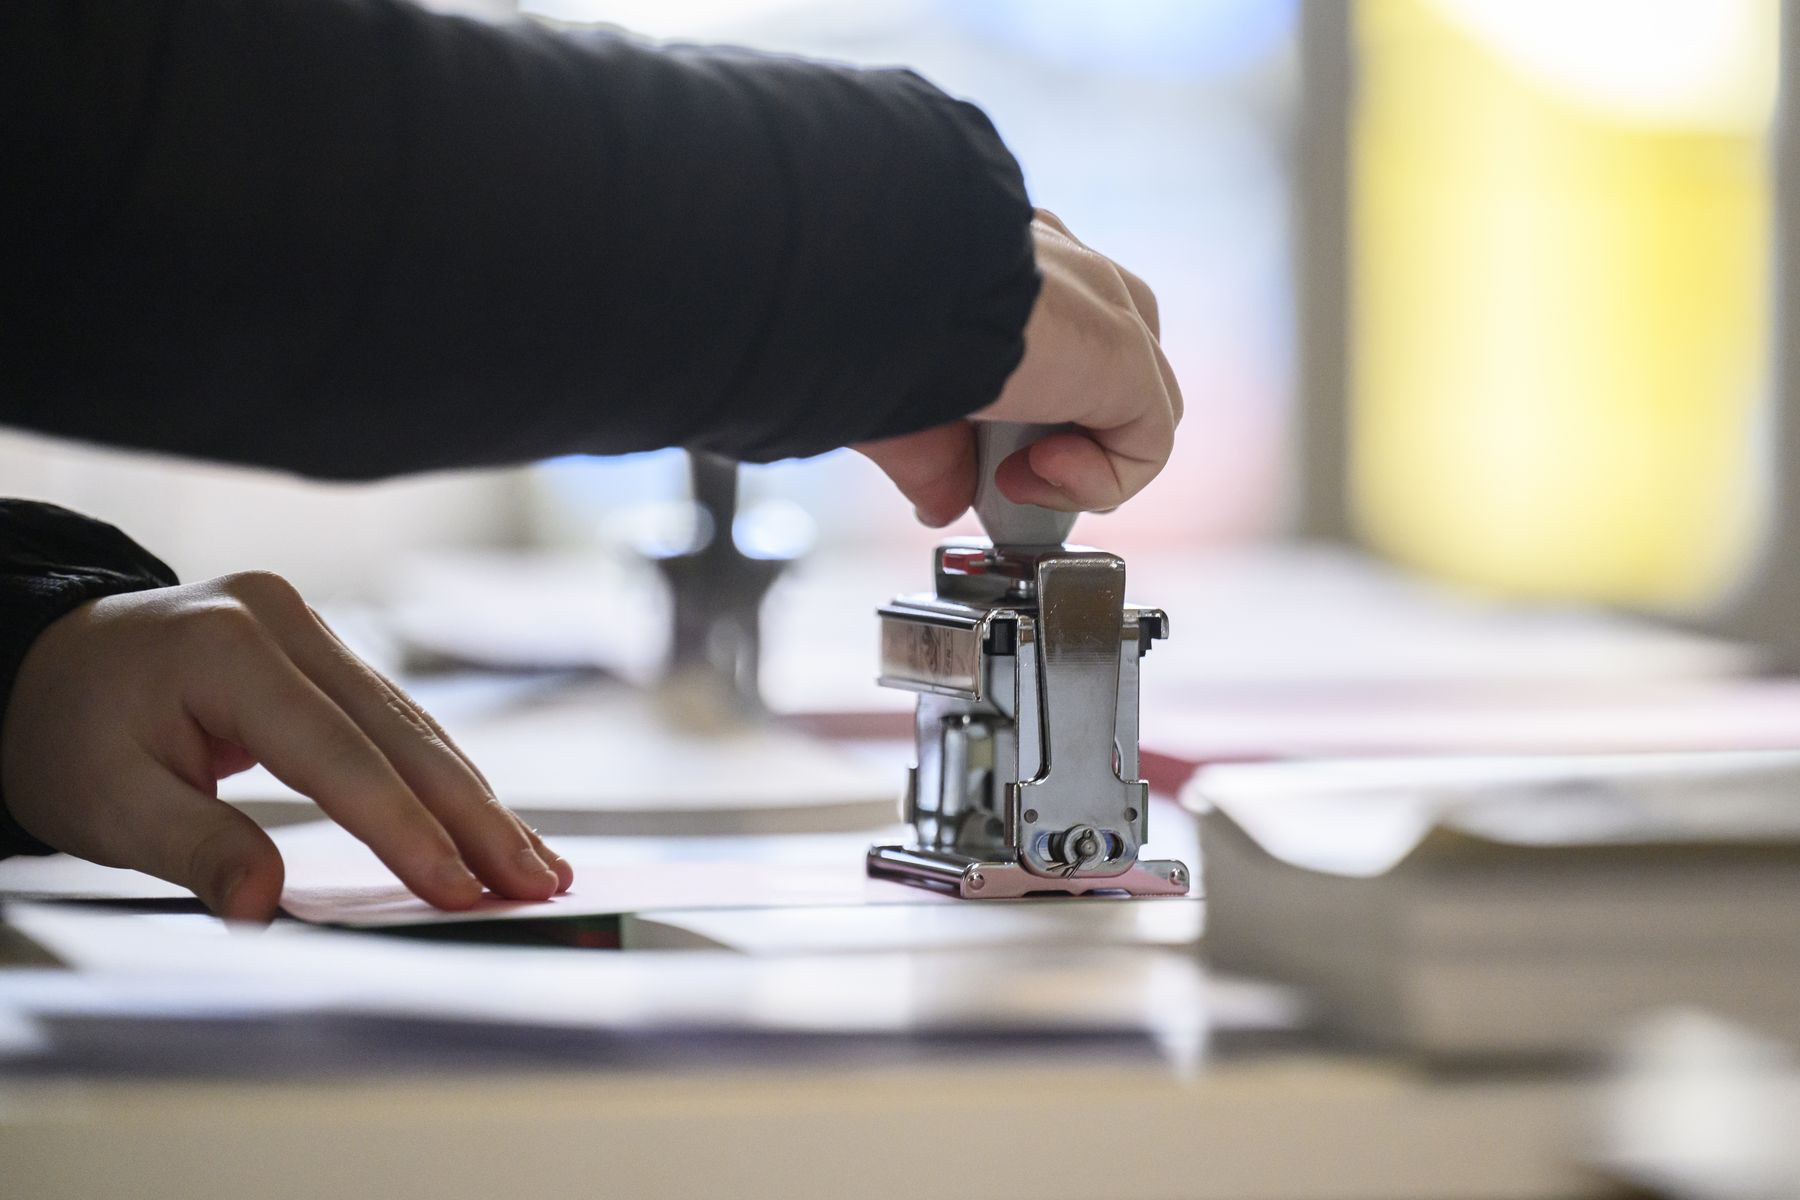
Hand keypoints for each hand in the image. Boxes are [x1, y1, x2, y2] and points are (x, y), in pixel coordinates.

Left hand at [0, 572, 572, 921]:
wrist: (44, 666)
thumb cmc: (68, 734)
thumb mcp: (104, 805)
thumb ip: (193, 848)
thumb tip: (260, 905)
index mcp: (226, 648)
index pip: (339, 755)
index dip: (404, 829)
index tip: (459, 889)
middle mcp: (282, 619)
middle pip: (400, 733)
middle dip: (474, 817)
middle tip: (539, 880)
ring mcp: (309, 625)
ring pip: (413, 724)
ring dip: (475, 800)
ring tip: (537, 863)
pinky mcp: (324, 646)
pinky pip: (395, 718)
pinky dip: (443, 775)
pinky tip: (488, 819)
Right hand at [858, 209, 1180, 523]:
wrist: (866, 270)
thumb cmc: (857, 312)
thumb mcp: (900, 397)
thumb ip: (932, 455)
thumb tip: (939, 502)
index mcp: (1011, 265)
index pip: (1060, 339)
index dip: (1028, 419)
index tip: (969, 452)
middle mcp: (1064, 270)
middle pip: (1112, 368)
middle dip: (1065, 437)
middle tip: (1001, 473)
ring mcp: (1101, 302)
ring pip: (1137, 403)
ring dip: (1082, 462)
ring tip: (1016, 477)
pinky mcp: (1122, 348)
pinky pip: (1150, 439)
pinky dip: (1100, 480)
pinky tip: (1036, 475)